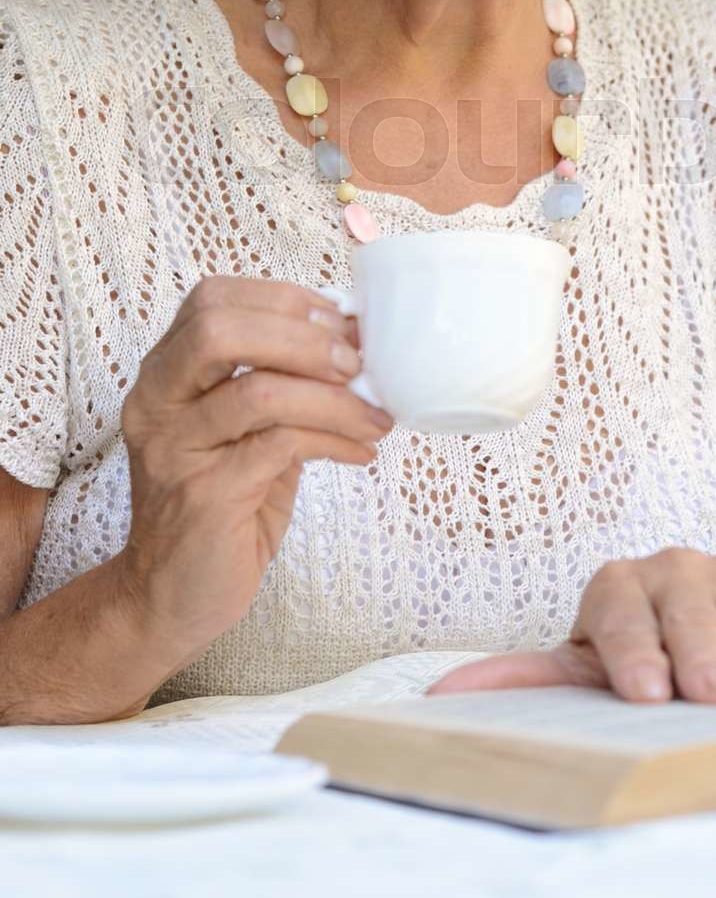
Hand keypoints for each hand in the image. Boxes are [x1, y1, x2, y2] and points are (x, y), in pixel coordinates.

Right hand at [119, 276, 393, 669]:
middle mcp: (156, 402)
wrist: (171, 597)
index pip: (212, 300)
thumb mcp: (246, 431)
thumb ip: (280, 383)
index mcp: (164, 373)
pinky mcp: (204, 495)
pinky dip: (334, 440)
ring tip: (376, 417)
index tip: (338, 323)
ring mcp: (174, 448)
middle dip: (302, 337)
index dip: (283, 300)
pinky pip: (281, 446)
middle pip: (219, 329)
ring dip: (334, 399)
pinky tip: (361, 452)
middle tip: (357, 363)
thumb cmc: (222, 504)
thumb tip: (356, 343)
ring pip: (259, 392)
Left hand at [426, 549, 715, 709]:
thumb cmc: (641, 657)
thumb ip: (529, 679)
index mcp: (618, 586)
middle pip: (688, 612)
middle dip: (702, 657)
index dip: (634, 651)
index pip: (620, 612)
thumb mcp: (589, 665)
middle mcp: (676, 572)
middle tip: (714, 702)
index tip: (645, 691)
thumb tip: (441, 694)